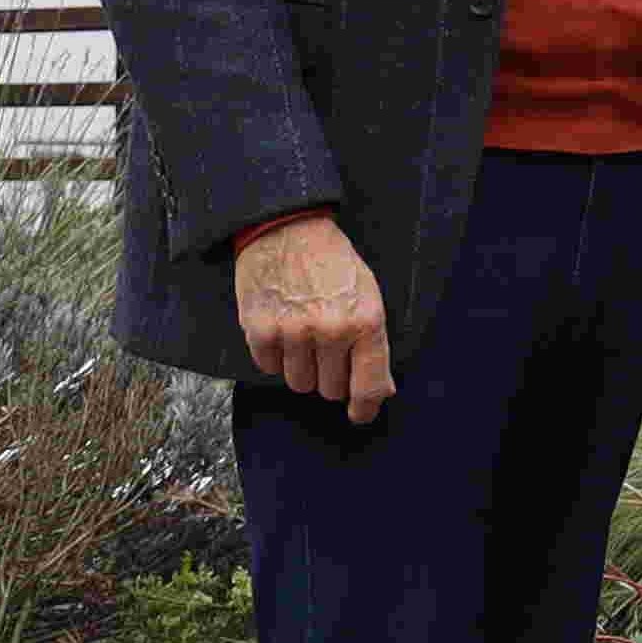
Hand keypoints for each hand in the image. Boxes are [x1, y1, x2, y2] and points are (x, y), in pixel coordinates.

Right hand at [234, 211, 393, 413]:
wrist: (287, 228)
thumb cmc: (332, 262)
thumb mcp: (368, 296)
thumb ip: (375, 345)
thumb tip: (381, 392)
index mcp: (365, 322)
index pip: (368, 387)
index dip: (365, 408)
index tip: (359, 414)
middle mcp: (331, 330)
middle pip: (330, 390)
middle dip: (329, 376)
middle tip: (325, 348)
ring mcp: (294, 332)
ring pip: (299, 384)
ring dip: (301, 368)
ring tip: (302, 335)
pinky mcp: (260, 330)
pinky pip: (269, 368)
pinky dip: (275, 356)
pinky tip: (281, 328)